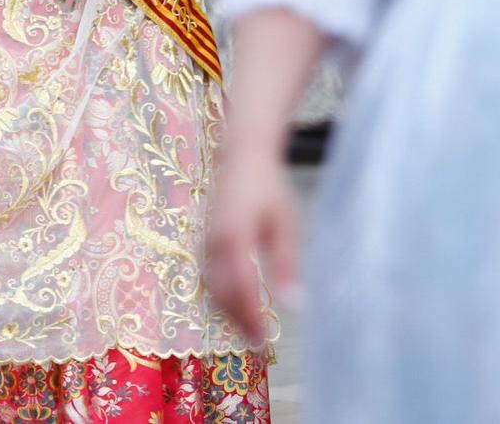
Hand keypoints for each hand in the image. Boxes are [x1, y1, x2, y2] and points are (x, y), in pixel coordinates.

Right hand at [204, 137, 297, 342]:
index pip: (241, 290)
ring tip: (249, 330)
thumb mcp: (285, 224)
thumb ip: (286, 265)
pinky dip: (222, 296)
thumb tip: (294, 303)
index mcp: (235, 238)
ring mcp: (206, 241)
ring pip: (212, 287)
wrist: (242, 155)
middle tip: (258, 344)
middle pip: (222, 294)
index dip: (251, 318)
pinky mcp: (205, 240)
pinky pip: (209, 276)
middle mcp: (214, 243)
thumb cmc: (269, 187)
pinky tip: (237, 305)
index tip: (265, 340)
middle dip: (238, 321)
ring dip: (228, 312)